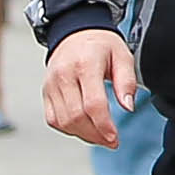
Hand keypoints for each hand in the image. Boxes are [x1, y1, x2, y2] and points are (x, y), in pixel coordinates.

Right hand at [43, 28, 139, 145]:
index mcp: (85, 65)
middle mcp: (64, 75)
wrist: (75, 32)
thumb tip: (128, 106)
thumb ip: (127, 81)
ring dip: (83, 135)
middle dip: (95, 134)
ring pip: (63, 121)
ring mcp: (51, 84)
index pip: (93, 104)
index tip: (115, 138)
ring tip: (101, 137)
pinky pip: (53, 119)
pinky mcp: (46, 92)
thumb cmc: (102, 45)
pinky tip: (84, 130)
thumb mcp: (123, 55)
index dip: (104, 125)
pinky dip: (68, 129)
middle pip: (76, 116)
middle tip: (112, 141)